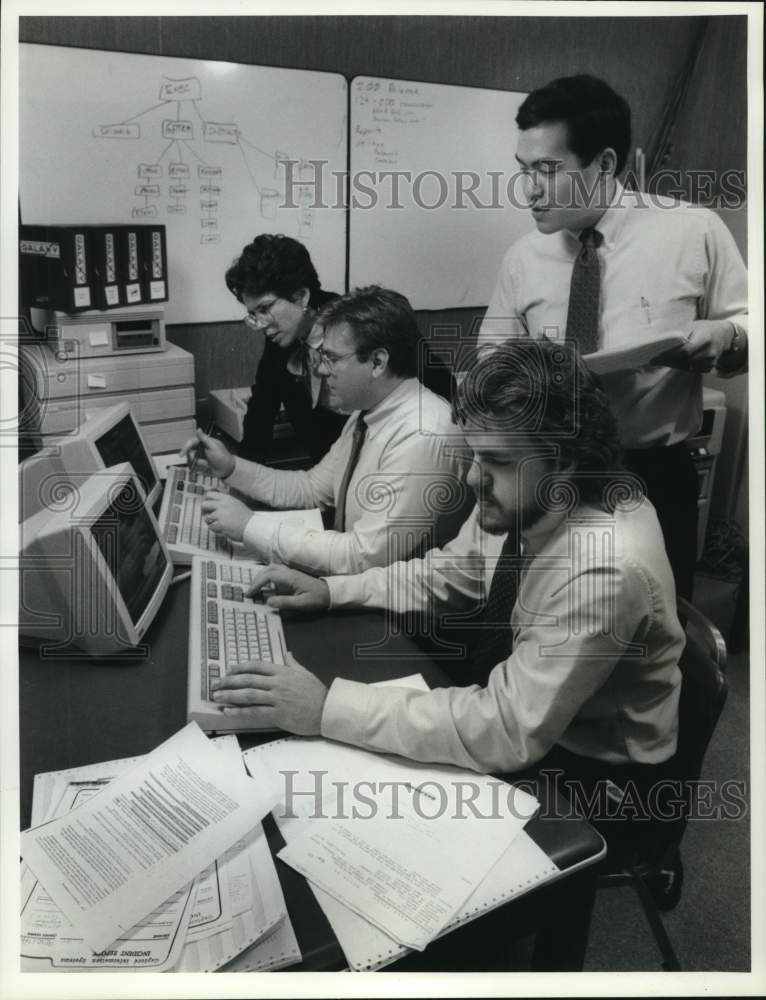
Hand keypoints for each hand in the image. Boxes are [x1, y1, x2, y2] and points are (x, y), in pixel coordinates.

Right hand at [178, 428, 235, 478]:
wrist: (226, 470)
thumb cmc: (222, 457)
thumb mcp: (213, 447)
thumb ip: (204, 438)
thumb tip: (198, 429)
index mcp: (205, 442)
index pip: (191, 442)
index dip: (186, 447)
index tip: (182, 454)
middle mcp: (201, 448)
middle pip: (189, 450)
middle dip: (191, 457)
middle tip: (196, 461)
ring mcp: (201, 456)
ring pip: (190, 458)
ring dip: (195, 462)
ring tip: (204, 464)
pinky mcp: (201, 463)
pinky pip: (193, 465)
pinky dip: (196, 467)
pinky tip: (204, 467)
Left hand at [201, 491, 251, 540]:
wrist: (252, 527)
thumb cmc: (245, 517)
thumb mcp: (235, 503)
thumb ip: (223, 501)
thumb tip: (210, 497)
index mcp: (227, 498)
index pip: (209, 494)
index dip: (207, 500)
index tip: (208, 505)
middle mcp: (222, 505)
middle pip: (204, 505)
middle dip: (204, 511)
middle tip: (209, 515)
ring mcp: (221, 515)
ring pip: (206, 518)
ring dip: (211, 522)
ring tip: (220, 524)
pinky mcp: (220, 524)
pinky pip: (211, 527)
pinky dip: (216, 529)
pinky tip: (224, 529)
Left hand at [211, 653, 327, 734]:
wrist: (326, 711)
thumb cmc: (317, 693)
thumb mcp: (305, 673)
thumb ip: (293, 663)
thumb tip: (287, 653)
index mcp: (283, 672)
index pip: (257, 666)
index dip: (241, 667)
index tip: (229, 670)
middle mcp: (277, 683)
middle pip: (248, 680)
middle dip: (229, 681)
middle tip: (215, 684)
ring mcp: (277, 699)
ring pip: (248, 695)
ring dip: (230, 695)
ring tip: (217, 696)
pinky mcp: (278, 714)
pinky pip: (255, 712)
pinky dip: (240, 711)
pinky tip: (229, 711)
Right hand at [246, 564, 330, 614]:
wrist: (329, 593)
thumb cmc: (316, 599)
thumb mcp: (301, 604)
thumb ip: (284, 602)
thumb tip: (268, 601)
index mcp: (290, 578)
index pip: (269, 576)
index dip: (257, 583)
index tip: (250, 593)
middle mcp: (289, 572)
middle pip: (268, 569)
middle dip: (256, 579)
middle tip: (249, 591)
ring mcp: (291, 572)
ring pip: (272, 568)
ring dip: (261, 575)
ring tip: (255, 587)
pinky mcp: (292, 575)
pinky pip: (276, 570)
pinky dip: (267, 575)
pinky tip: (266, 584)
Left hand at [650, 320, 733, 372]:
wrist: (723, 335)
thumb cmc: (704, 328)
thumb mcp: (692, 325)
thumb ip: (679, 333)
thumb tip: (659, 340)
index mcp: (704, 338)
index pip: (685, 351)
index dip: (669, 355)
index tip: (655, 357)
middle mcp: (708, 351)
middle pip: (684, 361)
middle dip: (668, 361)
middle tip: (654, 360)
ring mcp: (710, 361)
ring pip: (687, 367)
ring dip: (673, 365)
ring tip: (661, 361)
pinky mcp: (708, 368)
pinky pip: (691, 370)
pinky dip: (682, 367)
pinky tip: (674, 362)